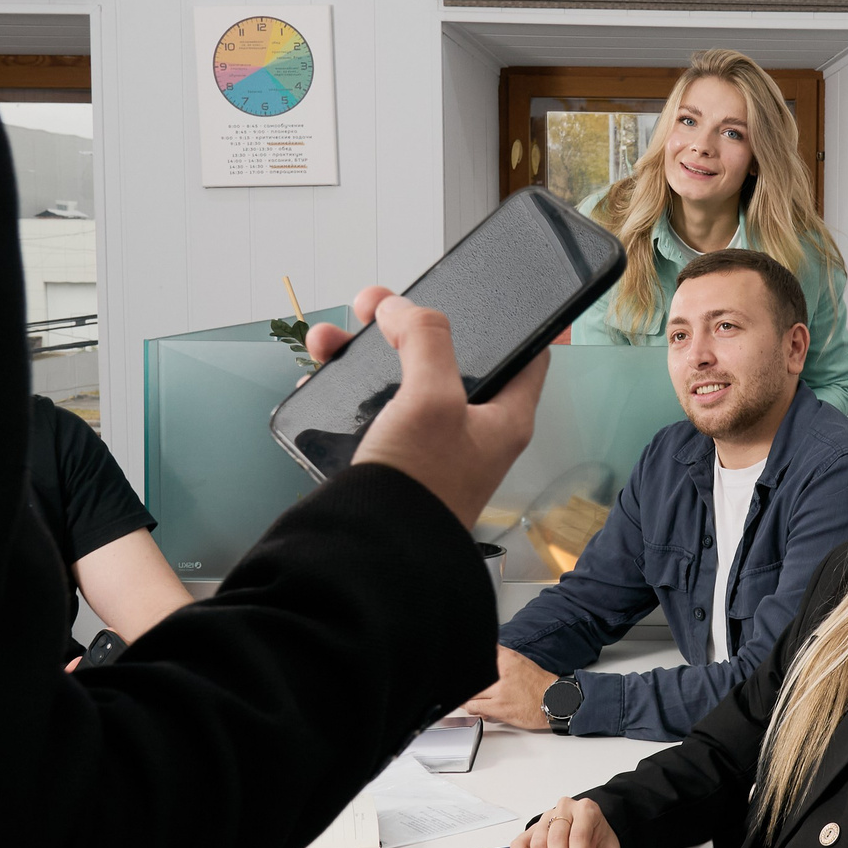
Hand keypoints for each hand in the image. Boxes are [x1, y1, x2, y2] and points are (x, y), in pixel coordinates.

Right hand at [305, 286, 545, 529]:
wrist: (371, 552)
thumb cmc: (419, 488)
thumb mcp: (431, 397)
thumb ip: (425, 339)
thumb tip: (402, 309)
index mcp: (505, 417)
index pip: (524, 354)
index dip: (503, 321)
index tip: (470, 295)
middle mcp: (472, 431)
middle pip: (445, 358)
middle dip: (404, 327)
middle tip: (372, 307)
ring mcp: (432, 446)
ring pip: (400, 380)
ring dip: (364, 353)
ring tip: (329, 341)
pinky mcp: (395, 460)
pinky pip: (374, 411)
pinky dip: (348, 390)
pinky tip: (323, 379)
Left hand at [464, 646, 556, 730]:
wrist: (554, 701)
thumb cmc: (538, 684)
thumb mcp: (519, 661)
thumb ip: (500, 657)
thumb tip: (484, 656)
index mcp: (506, 658)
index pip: (479, 655)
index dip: (466, 661)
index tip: (458, 666)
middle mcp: (501, 673)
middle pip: (470, 675)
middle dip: (464, 680)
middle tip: (462, 683)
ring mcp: (499, 691)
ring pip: (469, 692)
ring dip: (466, 696)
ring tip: (467, 697)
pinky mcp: (499, 707)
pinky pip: (474, 707)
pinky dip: (471, 707)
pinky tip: (475, 707)